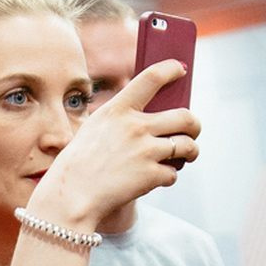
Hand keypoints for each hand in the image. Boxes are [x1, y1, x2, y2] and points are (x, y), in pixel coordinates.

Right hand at [27, 61, 198, 231]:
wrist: (71, 195)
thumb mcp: (95, 128)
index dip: (171, 69)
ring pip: (187, 145)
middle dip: (194, 124)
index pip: (152, 78)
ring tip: (187, 155)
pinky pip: (173, 173)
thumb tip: (159, 118)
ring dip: (191, 151)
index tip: (181, 69)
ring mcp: (145, 151)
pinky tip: (156, 178)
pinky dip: (168, 176)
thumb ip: (122, 118)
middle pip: (184, 116)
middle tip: (193, 130)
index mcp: (118, 109)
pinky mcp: (151, 175)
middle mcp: (136, 127)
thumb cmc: (81, 163)